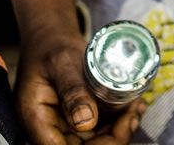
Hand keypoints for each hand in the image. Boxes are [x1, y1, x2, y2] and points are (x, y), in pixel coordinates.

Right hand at [16, 30, 144, 143]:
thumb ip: (72, 90)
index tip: (122, 125)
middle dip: (114, 138)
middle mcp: (49, 129)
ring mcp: (65, 129)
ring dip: (120, 131)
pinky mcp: (78, 124)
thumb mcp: (62, 63)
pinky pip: (100, 133)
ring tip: (137, 106)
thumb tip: (86, 122)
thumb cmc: (52, 47)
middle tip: (135, 111)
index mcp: (36, 119)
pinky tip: (133, 106)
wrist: (52, 39)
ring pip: (96, 144)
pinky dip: (119, 123)